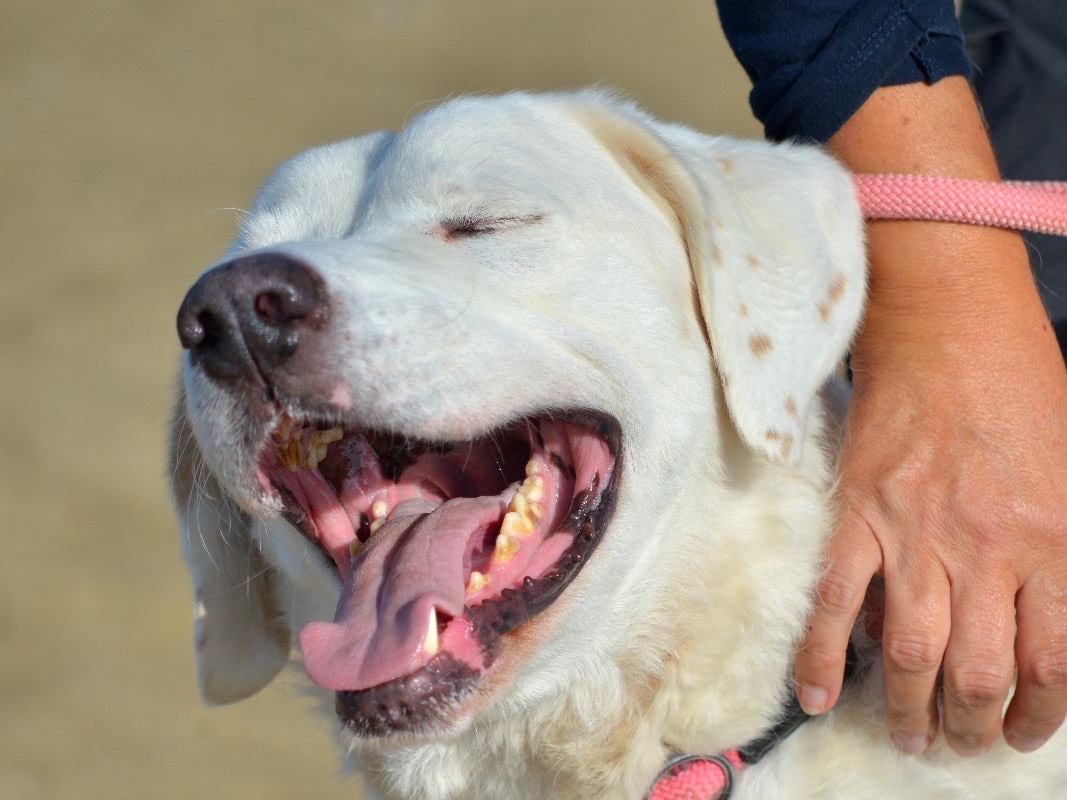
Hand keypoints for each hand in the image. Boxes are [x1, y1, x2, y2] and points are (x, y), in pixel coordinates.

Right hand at [793, 216, 1066, 755]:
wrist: (947, 327)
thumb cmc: (1020, 388)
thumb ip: (1057, 553)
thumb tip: (1027, 618)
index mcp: (1054, 539)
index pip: (1054, 663)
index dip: (1039, 715)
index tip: (1021, 732)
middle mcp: (987, 550)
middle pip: (980, 673)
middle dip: (968, 725)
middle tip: (957, 740)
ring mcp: (916, 535)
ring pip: (912, 653)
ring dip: (908, 710)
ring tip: (907, 735)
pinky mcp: (858, 514)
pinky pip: (836, 601)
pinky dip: (821, 655)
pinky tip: (817, 696)